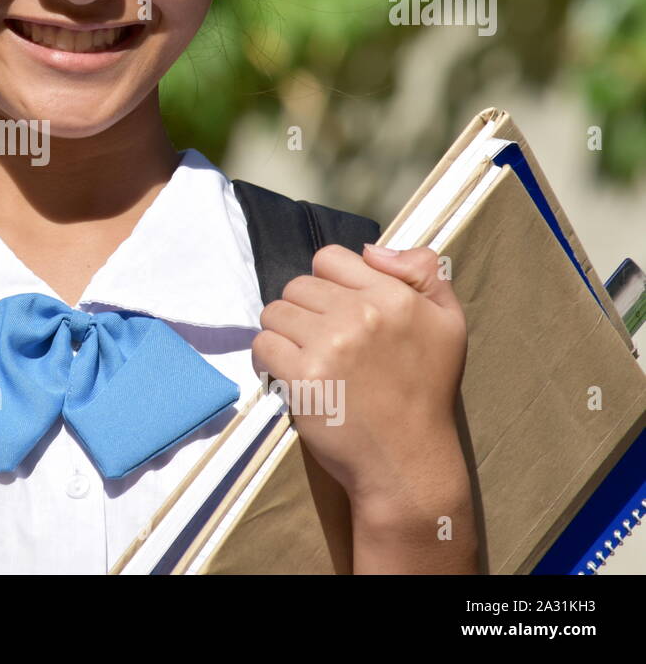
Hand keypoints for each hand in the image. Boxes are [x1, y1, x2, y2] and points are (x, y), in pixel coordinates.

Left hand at [250, 244, 468, 509]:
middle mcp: (361, 314)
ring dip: (284, 334)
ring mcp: (329, 345)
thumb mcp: (448, 323)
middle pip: (297, 286)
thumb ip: (423, 272)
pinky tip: (290, 375)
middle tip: (323, 343)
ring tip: (306, 359)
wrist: (408, 461)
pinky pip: (263, 344)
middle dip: (304, 311)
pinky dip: (268, 359)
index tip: (338, 312)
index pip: (330, 258)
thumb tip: (371, 248)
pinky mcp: (302, 376)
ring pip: (275, 312)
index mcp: (394, 296)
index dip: (328, 283)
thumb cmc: (426, 392)